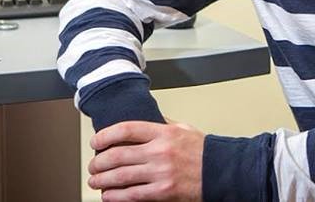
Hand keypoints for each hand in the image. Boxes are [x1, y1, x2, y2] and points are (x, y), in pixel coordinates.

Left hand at [88, 120, 204, 200]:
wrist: (221, 171)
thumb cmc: (203, 151)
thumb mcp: (183, 128)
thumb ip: (162, 124)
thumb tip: (143, 121)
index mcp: (164, 133)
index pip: (126, 130)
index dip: (105, 136)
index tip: (96, 141)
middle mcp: (160, 151)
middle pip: (118, 154)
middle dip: (98, 162)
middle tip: (93, 165)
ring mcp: (161, 173)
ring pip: (121, 176)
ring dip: (102, 180)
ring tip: (95, 181)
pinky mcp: (163, 192)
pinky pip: (132, 195)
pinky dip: (116, 196)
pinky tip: (108, 195)